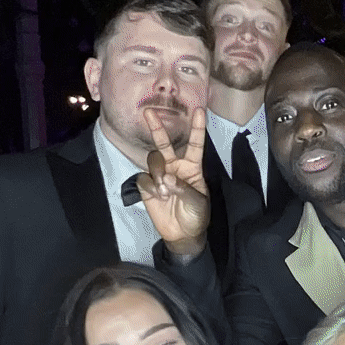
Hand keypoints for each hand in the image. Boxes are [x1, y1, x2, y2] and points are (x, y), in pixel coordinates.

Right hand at [135, 106, 209, 253]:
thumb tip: (166, 178)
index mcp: (192, 166)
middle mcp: (175, 166)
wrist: (183, 234)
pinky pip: (144, 178)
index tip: (200, 110)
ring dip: (158, 172)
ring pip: (153, 160)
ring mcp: (160, 175)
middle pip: (164, 142)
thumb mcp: (198, 202)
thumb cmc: (196, 215)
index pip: (195, 144)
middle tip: (149, 113)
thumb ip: (184, 188)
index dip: (197, 128)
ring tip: (165, 190)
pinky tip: (159, 197)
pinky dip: (151, 186)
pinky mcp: (148, 186)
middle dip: (157, 127)